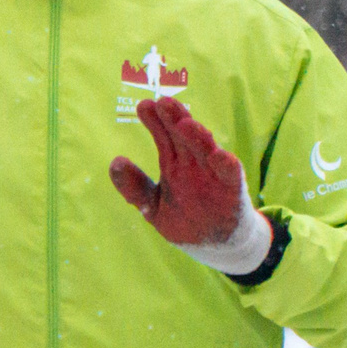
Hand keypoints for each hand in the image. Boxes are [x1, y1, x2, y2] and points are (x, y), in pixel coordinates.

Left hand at [110, 97, 248, 245]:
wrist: (213, 244)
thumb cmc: (183, 219)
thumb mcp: (151, 205)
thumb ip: (134, 187)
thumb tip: (114, 163)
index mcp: (174, 161)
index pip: (164, 135)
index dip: (154, 120)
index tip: (144, 106)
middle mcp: (193, 162)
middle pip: (183, 135)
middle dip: (174, 118)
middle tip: (162, 102)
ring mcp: (213, 173)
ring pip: (205, 149)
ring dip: (197, 136)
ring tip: (185, 124)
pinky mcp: (232, 188)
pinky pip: (230, 173)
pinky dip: (225, 164)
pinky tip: (218, 156)